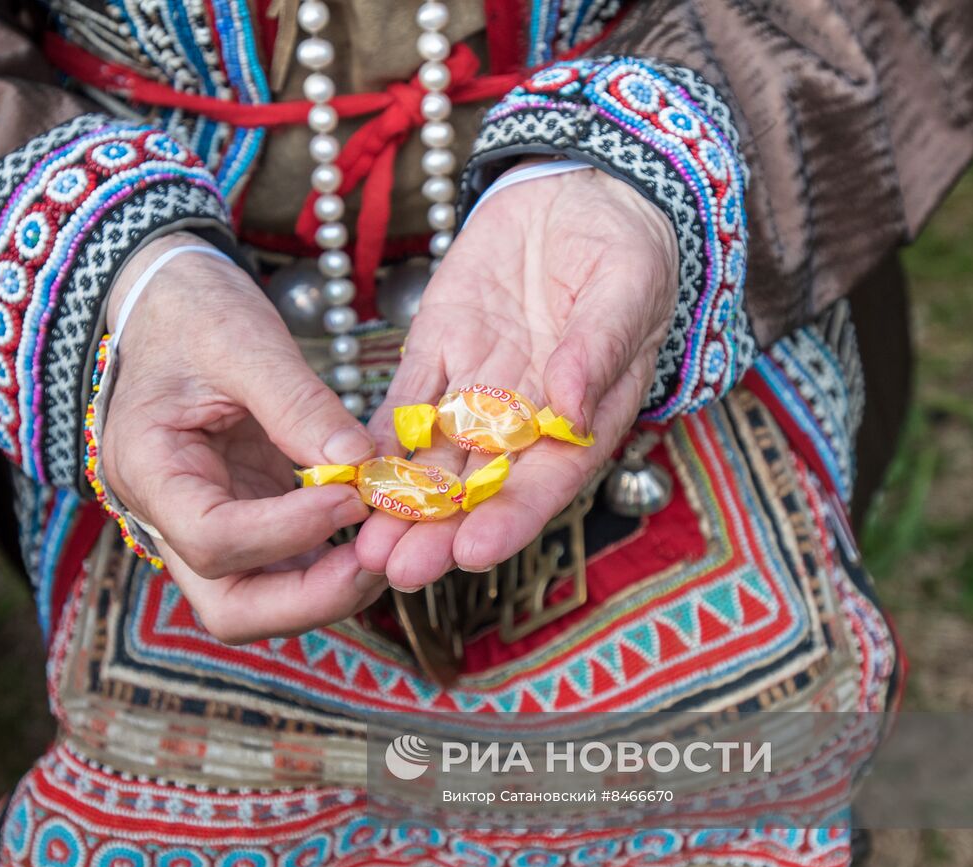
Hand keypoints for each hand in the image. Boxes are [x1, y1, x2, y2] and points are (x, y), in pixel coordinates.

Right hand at [100, 233, 384, 642]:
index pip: (212, 537)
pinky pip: (283, 569)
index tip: (351, 496)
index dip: (288, 531)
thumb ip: (298, 404)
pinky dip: (330, 566)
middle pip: (231, 607)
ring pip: (259, 603)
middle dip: (310, 599)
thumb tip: (359, 465)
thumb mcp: (244, 341)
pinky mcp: (241, 520)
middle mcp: (166, 517)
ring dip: (326, 591)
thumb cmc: (194, 313)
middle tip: (377, 561)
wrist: (168, 304)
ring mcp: (204, 527)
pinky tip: (373, 535)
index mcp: (146, 469)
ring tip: (385, 548)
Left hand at [356, 166, 677, 589]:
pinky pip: (404, 403)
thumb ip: (599, 348)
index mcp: (585, 417)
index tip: (473, 552)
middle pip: (480, 486)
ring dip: (399, 501)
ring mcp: (478, 390)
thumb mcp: (627, 287)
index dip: (511, 519)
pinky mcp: (438, 354)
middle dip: (438, 530)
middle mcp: (527, 419)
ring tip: (364, 544)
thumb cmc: (626, 245)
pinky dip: (376, 439)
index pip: (547, 481)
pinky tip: (345, 472)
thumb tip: (569, 406)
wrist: (580, 191)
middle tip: (397, 569)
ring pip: (434, 457)